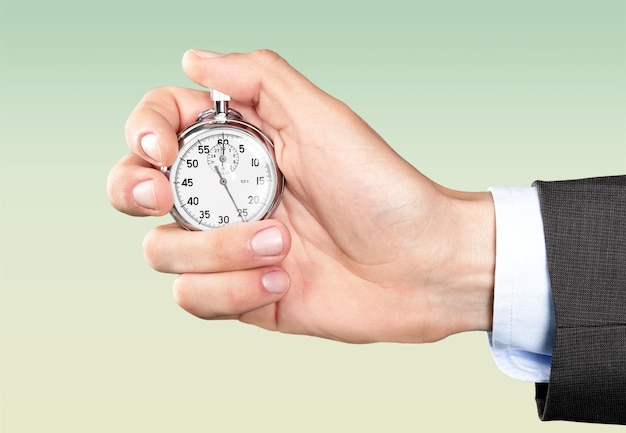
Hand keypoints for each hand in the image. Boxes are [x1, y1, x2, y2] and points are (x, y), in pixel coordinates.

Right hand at [107, 49, 494, 343]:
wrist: (420, 265)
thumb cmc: (381, 188)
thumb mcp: (323, 118)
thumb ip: (259, 78)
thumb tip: (192, 58)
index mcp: (239, 147)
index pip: (159, 127)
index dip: (142, 132)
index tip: (161, 149)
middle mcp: (226, 195)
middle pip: (135, 189)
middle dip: (133, 190)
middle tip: (164, 194)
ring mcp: (230, 247)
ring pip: (163, 250)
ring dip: (217, 250)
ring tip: (282, 244)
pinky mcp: (241, 294)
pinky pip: (196, 298)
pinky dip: (233, 291)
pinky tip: (282, 280)